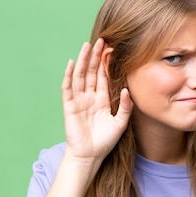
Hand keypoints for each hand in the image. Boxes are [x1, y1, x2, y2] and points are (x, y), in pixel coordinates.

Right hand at [61, 38, 132, 162]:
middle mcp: (89, 97)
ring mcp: (78, 101)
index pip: (103, 77)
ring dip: (83, 61)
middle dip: (96, 56)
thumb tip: (127, 90)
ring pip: (80, 76)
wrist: (90, 156)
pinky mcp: (69, 107)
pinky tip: (72, 63)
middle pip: (92, 72)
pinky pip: (68, 88)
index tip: (111, 49)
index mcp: (101, 100)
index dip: (106, 63)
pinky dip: (69, 75)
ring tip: (87, 45)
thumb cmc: (105, 142)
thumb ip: (125, 107)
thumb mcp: (120, 123)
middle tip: (101, 40)